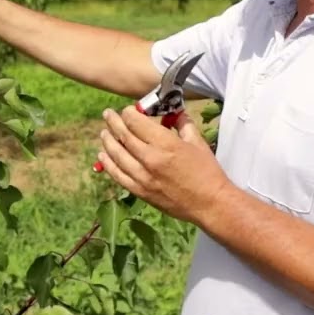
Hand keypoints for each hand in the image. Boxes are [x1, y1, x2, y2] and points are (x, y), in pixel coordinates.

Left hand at [97, 106, 230, 224]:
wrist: (210, 203)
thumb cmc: (207, 172)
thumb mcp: (197, 142)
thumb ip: (182, 124)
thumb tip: (174, 113)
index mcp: (165, 144)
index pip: (136, 123)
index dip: (129, 113)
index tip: (128, 110)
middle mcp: (150, 159)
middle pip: (124, 136)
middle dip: (113, 122)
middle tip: (108, 114)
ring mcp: (143, 177)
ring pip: (116, 155)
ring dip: (107, 141)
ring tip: (104, 133)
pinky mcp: (141, 192)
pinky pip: (118, 175)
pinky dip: (108, 164)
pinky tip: (103, 156)